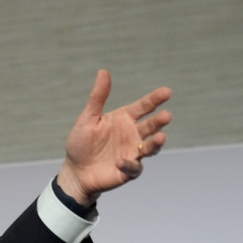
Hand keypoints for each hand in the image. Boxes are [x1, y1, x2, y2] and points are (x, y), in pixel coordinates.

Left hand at [57, 70, 172, 204]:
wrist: (75, 171)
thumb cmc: (80, 144)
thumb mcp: (87, 119)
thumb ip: (97, 97)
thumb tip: (103, 71)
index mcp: (124, 119)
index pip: (144, 107)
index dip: (155, 99)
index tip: (167, 92)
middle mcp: (132, 135)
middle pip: (151, 126)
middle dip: (159, 121)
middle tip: (166, 116)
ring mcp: (132, 153)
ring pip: (149, 147)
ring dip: (155, 143)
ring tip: (160, 137)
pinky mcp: (128, 171)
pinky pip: (133, 168)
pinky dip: (129, 164)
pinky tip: (120, 161)